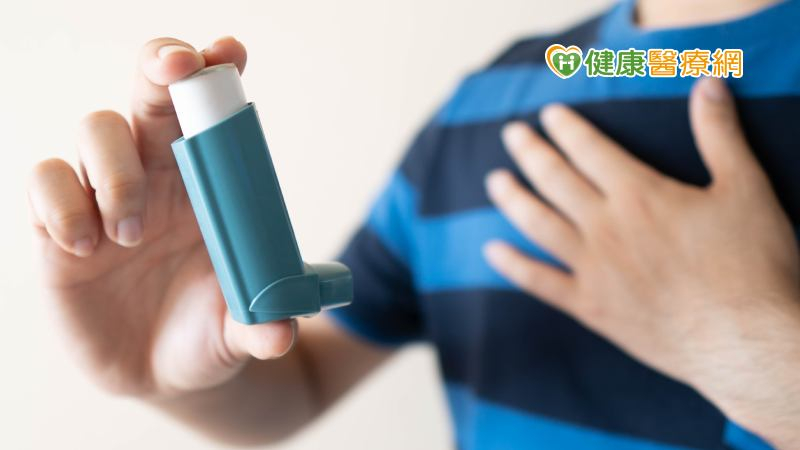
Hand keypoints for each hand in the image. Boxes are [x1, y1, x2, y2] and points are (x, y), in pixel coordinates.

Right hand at [28, 37, 294, 397]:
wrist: (159, 372)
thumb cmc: (206, 333)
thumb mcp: (236, 330)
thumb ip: (259, 325)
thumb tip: (280, 334)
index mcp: (206, 183)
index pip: (207, 110)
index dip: (214, 71)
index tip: (228, 54)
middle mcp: (154, 174)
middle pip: (149, 91)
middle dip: (161, 66)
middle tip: (175, 70)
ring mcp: (102, 195)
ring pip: (95, 129)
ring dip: (114, 170)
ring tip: (130, 235)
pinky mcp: (55, 227)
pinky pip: (46, 180)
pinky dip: (62, 203)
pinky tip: (85, 246)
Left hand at [484, 78, 799, 447]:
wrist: (746, 341)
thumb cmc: (752, 265)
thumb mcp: (745, 187)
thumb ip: (720, 134)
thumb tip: (708, 83)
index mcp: (640, 194)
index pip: (590, 150)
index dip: (567, 128)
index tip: (548, 114)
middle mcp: (606, 227)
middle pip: (555, 180)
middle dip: (531, 152)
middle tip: (511, 133)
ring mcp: (593, 268)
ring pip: (538, 224)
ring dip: (512, 199)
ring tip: (494, 180)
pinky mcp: (591, 307)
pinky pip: (540, 282)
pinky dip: (514, 266)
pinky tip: (491, 252)